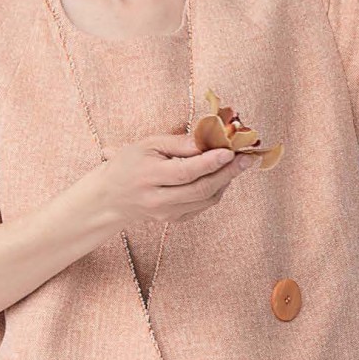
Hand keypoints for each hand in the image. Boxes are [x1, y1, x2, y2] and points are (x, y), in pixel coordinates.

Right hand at [88, 133, 257, 240]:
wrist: (112, 197)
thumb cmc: (130, 163)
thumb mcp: (148, 144)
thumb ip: (178, 143)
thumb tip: (208, 139)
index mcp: (148, 177)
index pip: (185, 172)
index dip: (210, 162)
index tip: (230, 151)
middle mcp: (158, 200)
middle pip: (200, 190)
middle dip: (227, 173)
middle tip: (246, 158)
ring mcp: (167, 214)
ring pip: (205, 200)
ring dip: (225, 182)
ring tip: (238, 164)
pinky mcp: (174, 221)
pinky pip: (202, 206)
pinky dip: (216, 190)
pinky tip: (222, 176)